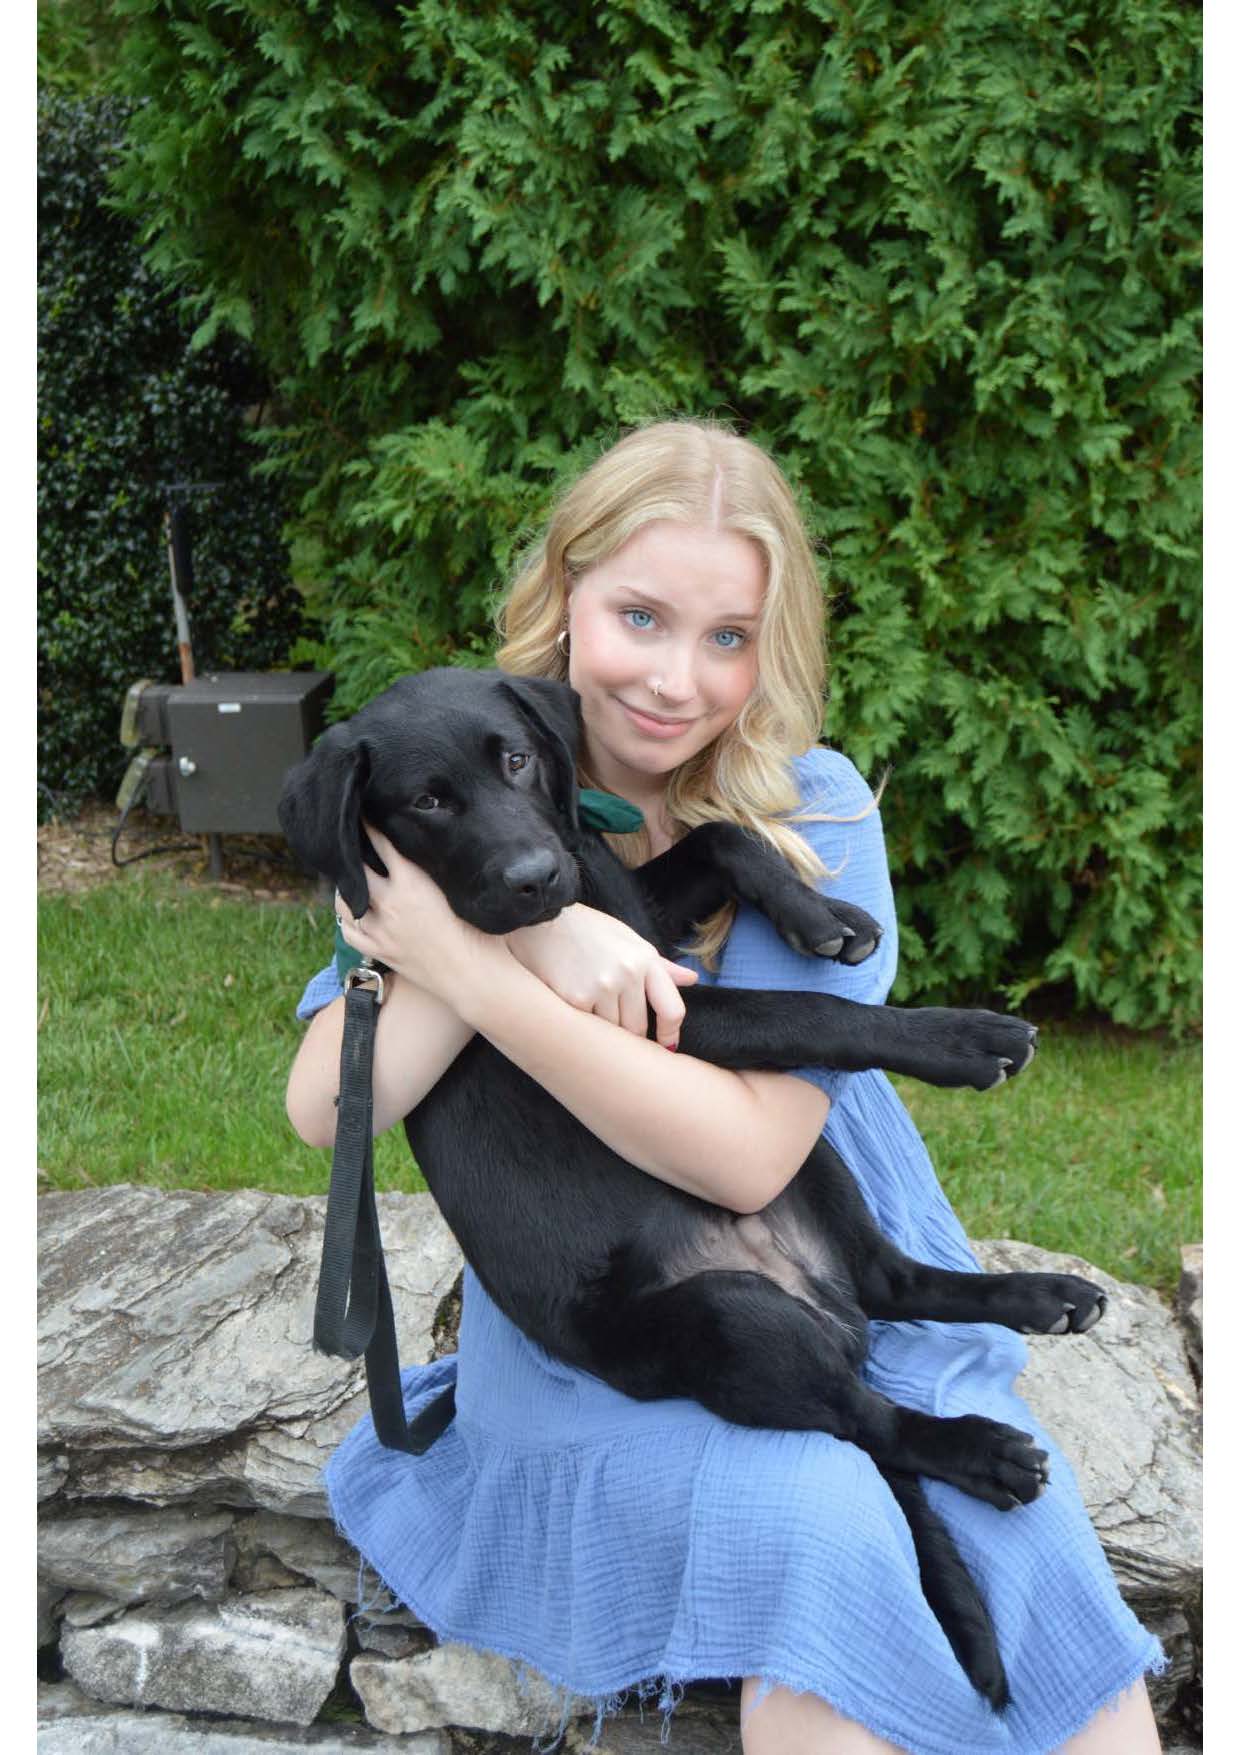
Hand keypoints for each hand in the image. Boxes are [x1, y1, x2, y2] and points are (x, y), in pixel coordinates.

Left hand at [335, 824, 500, 1002]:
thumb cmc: (481, 934)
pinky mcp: (380, 952)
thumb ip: (441, 873)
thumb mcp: (462, 893)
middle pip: (359, 869)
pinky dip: (348, 919)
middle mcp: (391, 904)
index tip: (365, 814)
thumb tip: (439, 852)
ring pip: (347, 901)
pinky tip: (352, 912)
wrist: (474, 978)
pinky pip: (350, 931)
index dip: (371, 827)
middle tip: (350, 841)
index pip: (383, 845)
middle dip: (353, 853)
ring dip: (347, 886)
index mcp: (413, 884)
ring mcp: (382, 930)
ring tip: (350, 877)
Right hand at [506, 904, 697, 1048]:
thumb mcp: (627, 938)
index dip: (671, 1033)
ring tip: (589, 1009)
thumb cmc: (586, 929)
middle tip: (614, 1024)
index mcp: (645, 958)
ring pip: (613, 1032)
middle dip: (630, 1032)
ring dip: (604, 1029)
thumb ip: (658, 965)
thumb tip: (691, 979)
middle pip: (639, 1027)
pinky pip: (588, 1028)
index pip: (672, 1009)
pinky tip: (572, 1007)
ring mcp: (601, 987)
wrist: (541, 918)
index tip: (667, 1044)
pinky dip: (582, 1024)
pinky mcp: (575, 999)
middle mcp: (627, 974)